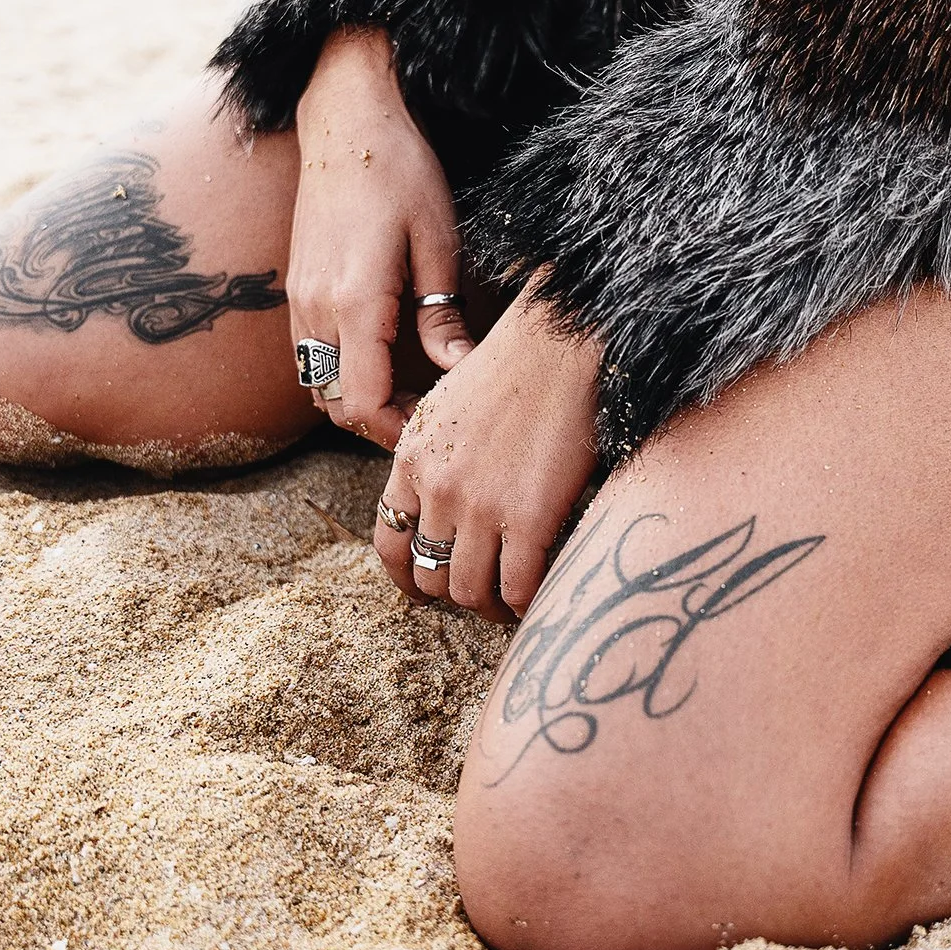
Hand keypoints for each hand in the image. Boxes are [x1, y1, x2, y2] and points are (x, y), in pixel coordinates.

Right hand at [288, 27, 472, 447]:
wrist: (347, 119)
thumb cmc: (401, 172)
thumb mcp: (438, 241)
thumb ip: (441, 313)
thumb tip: (456, 369)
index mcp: (354, 301)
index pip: (361, 403)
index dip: (397, 429)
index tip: (435, 424)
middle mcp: (314, 308)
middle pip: (334, 405)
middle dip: (379, 423)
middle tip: (428, 413)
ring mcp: (297, 299)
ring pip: (316, 385)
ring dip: (357, 399)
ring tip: (409, 390)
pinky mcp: (296, 288)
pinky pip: (309, 356)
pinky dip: (339, 373)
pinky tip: (381, 358)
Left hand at [374, 282, 601, 622]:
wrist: (561, 342)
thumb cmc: (515, 364)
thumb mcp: (447, 409)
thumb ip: (435, 456)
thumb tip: (444, 498)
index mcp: (411, 460)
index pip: (389, 541)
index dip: (405, 576)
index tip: (425, 588)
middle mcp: (437, 489)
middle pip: (429, 573)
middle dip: (453, 593)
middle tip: (481, 594)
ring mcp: (480, 506)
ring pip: (468, 590)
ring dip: (488, 607)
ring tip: (508, 605)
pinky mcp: (529, 516)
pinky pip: (516, 586)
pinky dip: (524, 604)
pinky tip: (538, 599)